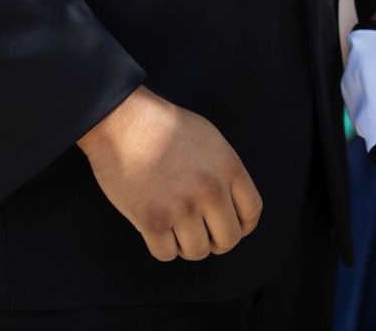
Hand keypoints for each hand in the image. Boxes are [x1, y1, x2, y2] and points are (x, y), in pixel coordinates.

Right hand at [78, 86, 262, 261]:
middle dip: (217, 243)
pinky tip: (156, 229)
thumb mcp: (211, 140)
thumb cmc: (165, 126)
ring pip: (197, 252)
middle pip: (228, 239)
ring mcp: (181, 207)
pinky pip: (166, 254)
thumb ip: (225, 172)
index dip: (243, 227)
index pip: (251, 212)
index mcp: (229, 167)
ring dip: (188, 246)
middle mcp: (210, 190)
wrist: (124, 121)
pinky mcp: (152, 220)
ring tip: (177, 230)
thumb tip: (231, 204)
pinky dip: (162, 247)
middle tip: (203, 235)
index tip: (232, 228)